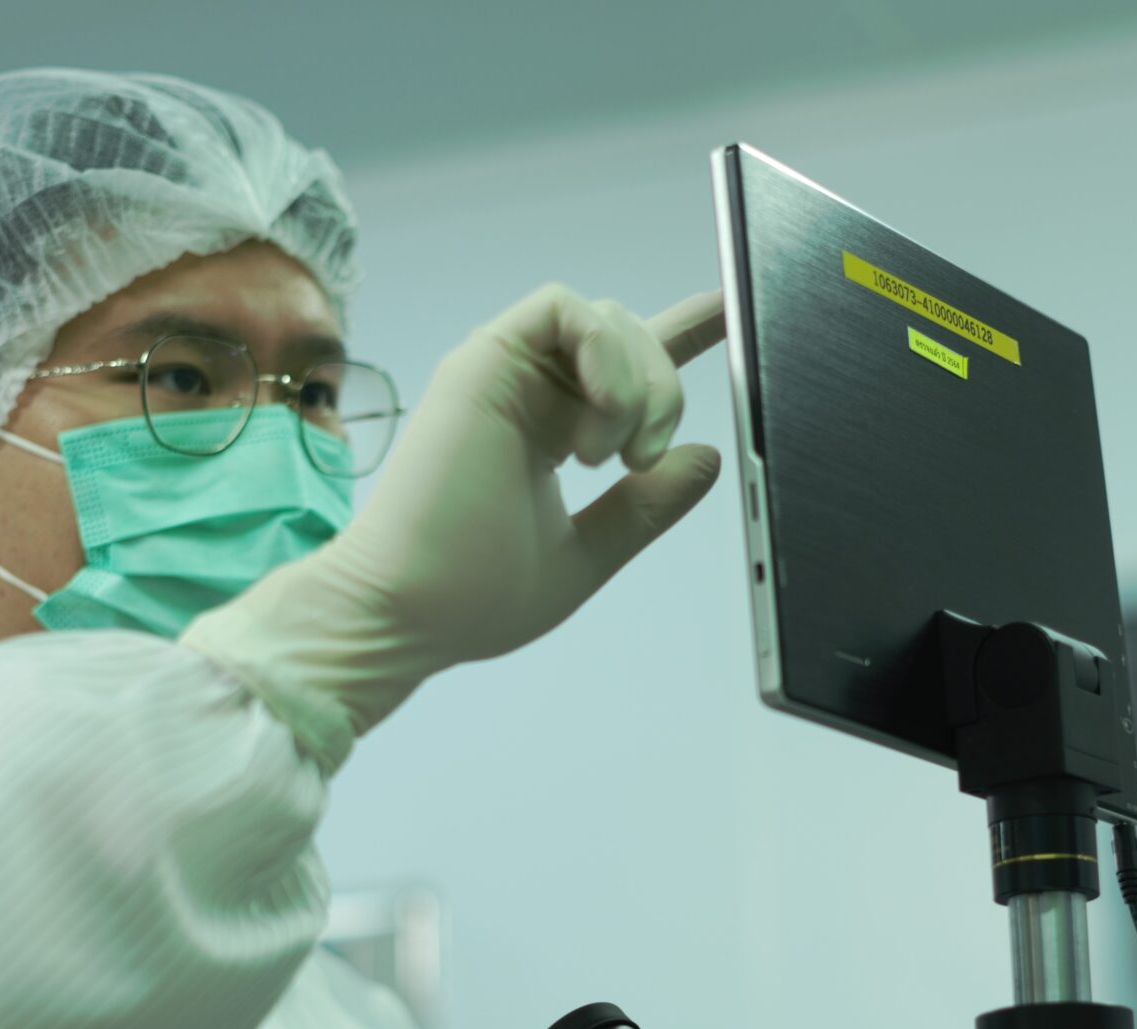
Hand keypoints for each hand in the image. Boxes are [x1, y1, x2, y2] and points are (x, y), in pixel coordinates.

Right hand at [181, 283, 728, 755]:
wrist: (404, 611)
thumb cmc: (472, 596)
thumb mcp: (589, 553)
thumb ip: (646, 508)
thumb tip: (705, 458)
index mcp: (553, 431)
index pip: (626, 367)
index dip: (684, 333)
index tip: (732, 310)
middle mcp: (530, 393)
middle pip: (632, 338)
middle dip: (666, 391)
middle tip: (643, 462)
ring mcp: (504, 373)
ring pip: (606, 317)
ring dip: (637, 381)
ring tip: (613, 455)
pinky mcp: (482, 360)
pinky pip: (563, 308)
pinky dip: (604, 354)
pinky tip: (601, 419)